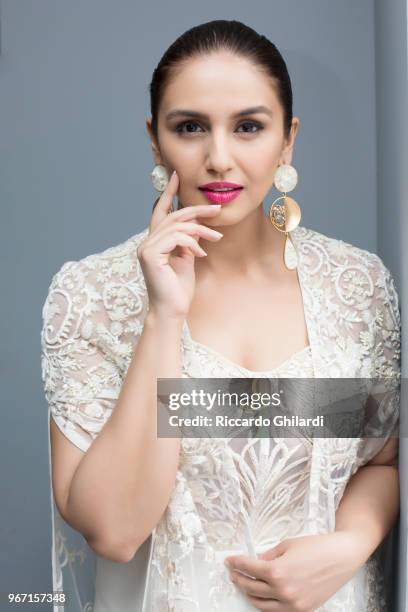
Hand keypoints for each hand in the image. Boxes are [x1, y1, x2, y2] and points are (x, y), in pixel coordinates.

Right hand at [137, 170, 222, 318]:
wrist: (172, 310)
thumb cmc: (179, 289)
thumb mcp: (187, 259)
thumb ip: (187, 241)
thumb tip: (196, 226)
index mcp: (154, 242)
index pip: (159, 212)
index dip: (167, 193)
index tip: (176, 176)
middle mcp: (147, 242)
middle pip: (172, 215)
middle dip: (197, 210)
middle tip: (217, 209)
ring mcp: (146, 248)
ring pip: (176, 225)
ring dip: (201, 230)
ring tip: (217, 238)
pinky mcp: (150, 255)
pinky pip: (175, 237)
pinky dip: (192, 242)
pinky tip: (201, 253)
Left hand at [225, 532, 364, 610]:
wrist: (341, 557)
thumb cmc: (316, 547)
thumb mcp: (287, 545)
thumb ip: (269, 556)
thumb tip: (257, 562)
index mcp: (277, 571)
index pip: (248, 569)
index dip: (236, 563)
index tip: (229, 560)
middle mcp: (283, 591)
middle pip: (251, 587)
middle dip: (239, 578)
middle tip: (233, 571)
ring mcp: (293, 603)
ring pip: (261, 604)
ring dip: (249, 593)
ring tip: (244, 584)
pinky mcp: (302, 609)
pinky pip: (277, 610)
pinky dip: (266, 604)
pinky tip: (262, 595)